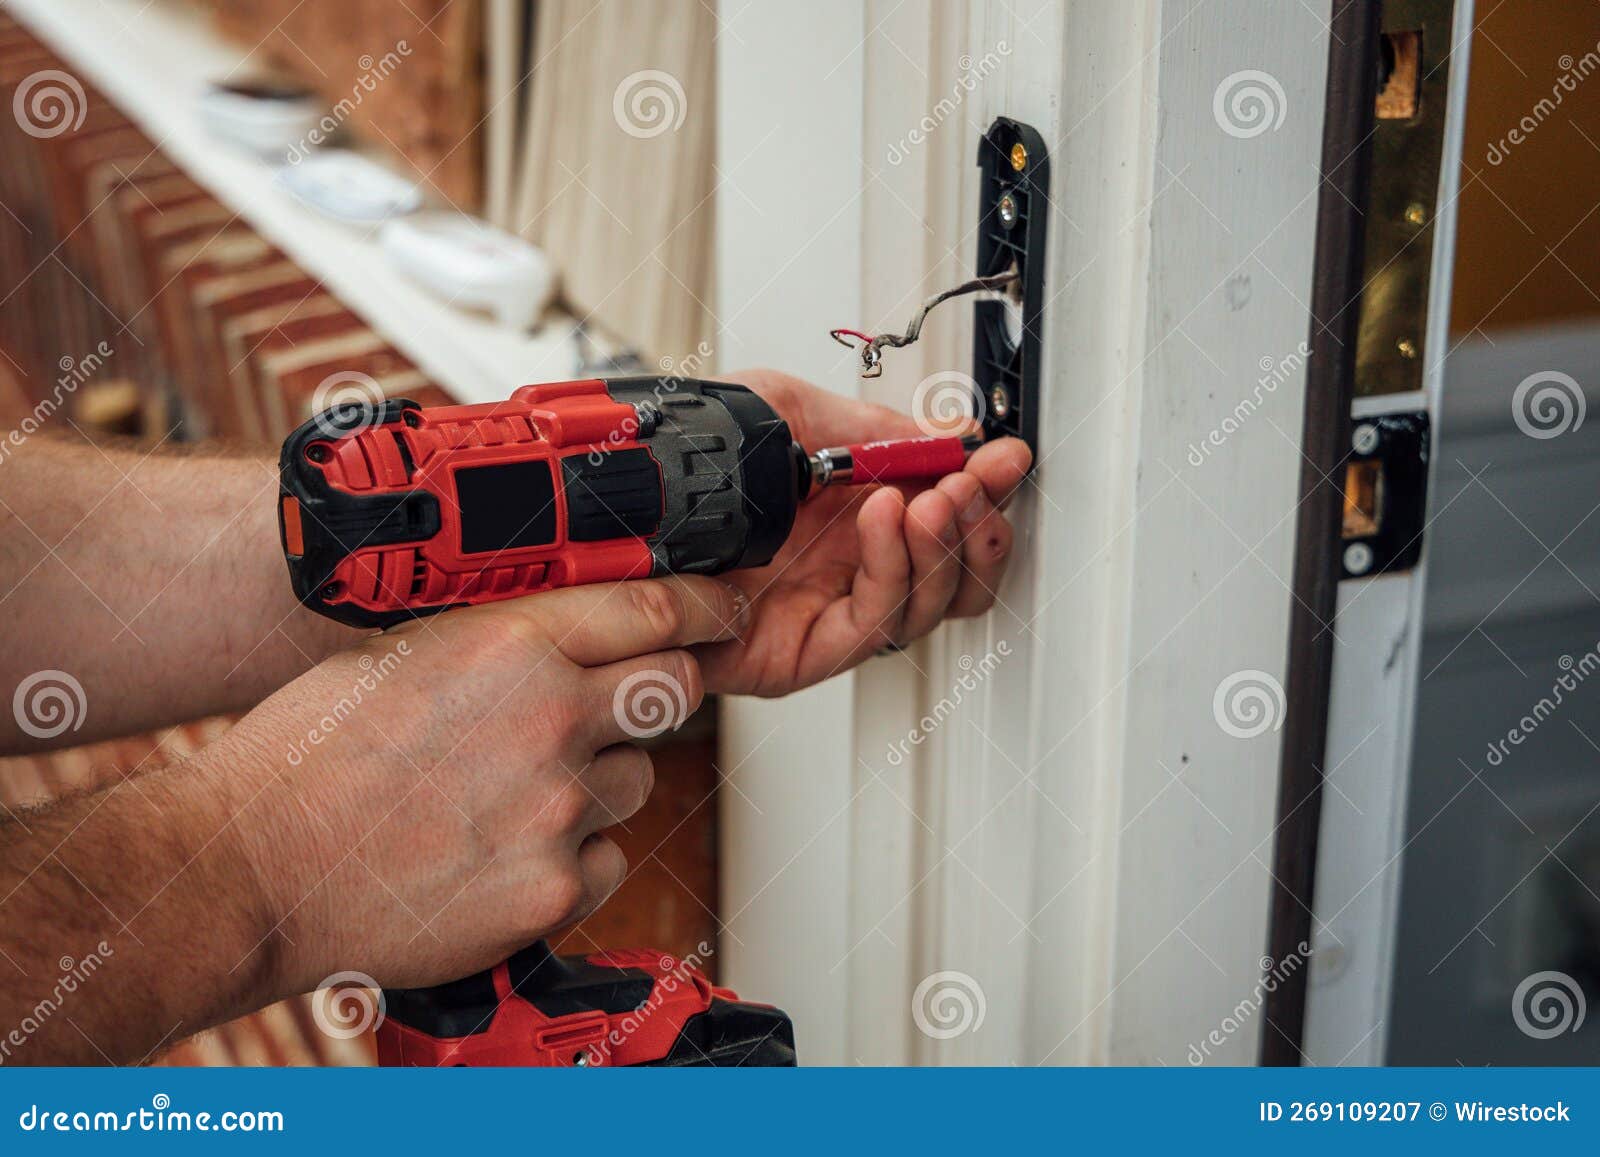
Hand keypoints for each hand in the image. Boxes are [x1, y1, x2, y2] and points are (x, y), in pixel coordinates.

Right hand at [212, 576, 746, 995]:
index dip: (704, 604)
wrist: (253, 867)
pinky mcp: (550, 890)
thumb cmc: (307, 758)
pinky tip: (505, 852)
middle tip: (628, 704)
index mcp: (508, 646)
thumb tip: (567, 634)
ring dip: (598, 781)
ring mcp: (555, 809)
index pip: (652, 608)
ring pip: (636, 780)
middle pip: (674, 690)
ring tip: (512, 796)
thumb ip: (501, 641)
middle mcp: (547, 719)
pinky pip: (609, 860)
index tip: (723, 607)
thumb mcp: (406, 654)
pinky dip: (575, 857)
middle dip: (662, 691)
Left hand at [695, 369, 1030, 696]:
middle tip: (977, 480)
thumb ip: (876, 431)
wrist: (624, 502)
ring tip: (934, 497)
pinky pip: (874, 625)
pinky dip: (895, 570)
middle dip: (979, 525)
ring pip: (928, 606)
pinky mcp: (802, 656)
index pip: (943, 518)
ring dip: (945, 547)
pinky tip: (886, 521)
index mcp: (851, 514)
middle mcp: (846, 568)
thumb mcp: (793, 414)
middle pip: (952, 575)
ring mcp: (828, 613)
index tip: (1004, 457)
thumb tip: (950, 432)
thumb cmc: (688, 464)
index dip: (983, 491)